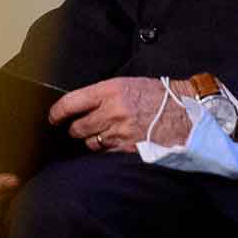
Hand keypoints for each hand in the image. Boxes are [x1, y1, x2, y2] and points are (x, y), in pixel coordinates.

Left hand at [48, 76, 191, 151]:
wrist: (185, 112)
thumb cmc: (158, 95)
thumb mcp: (128, 84)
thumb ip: (104, 94)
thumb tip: (83, 105)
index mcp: (109, 90)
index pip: (71, 102)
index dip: (57, 112)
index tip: (52, 118)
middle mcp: (111, 111)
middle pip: (78, 127)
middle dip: (76, 129)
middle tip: (81, 127)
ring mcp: (119, 132)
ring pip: (90, 142)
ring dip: (92, 141)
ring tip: (102, 135)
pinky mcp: (128, 149)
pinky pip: (106, 153)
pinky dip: (106, 150)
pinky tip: (114, 143)